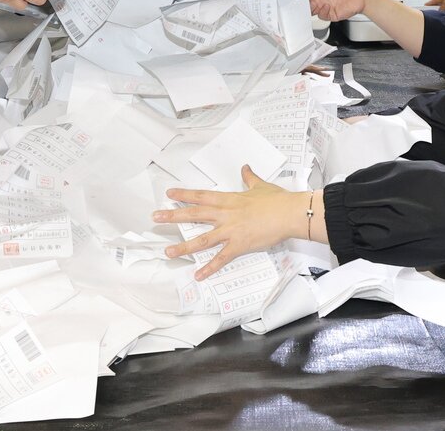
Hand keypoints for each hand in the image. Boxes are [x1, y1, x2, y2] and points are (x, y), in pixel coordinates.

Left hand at [153, 166, 309, 279]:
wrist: (289, 213)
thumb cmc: (277, 199)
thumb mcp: (260, 186)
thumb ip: (249, 178)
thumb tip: (245, 168)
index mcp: (229, 200)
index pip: (201, 196)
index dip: (184, 195)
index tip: (169, 194)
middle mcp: (225, 215)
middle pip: (194, 215)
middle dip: (173, 216)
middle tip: (156, 217)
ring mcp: (230, 231)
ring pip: (202, 239)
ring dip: (184, 246)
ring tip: (168, 252)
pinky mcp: (239, 245)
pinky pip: (221, 259)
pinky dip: (209, 268)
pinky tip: (198, 275)